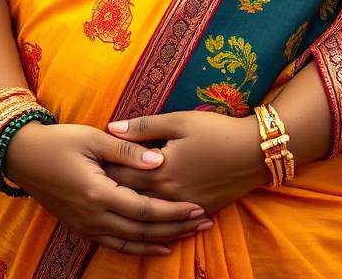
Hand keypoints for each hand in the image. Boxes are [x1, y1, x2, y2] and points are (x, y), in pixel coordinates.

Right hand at [2, 121, 211, 256]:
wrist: (22, 157)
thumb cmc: (59, 141)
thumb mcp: (93, 138)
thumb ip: (127, 151)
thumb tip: (160, 160)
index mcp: (98, 193)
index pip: (144, 209)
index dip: (173, 211)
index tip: (197, 207)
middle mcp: (93, 216)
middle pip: (142, 230)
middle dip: (176, 228)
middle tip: (203, 223)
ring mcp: (86, 225)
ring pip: (131, 241)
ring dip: (162, 240)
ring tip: (188, 236)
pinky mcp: (81, 227)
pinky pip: (115, 244)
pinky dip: (139, 247)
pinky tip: (156, 246)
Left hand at [104, 111, 266, 216]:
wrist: (256, 152)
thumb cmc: (217, 131)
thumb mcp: (180, 121)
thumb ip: (143, 127)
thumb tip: (111, 127)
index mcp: (160, 172)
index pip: (119, 176)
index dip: (100, 171)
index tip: (86, 166)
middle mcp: (168, 196)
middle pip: (130, 197)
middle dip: (110, 191)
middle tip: (89, 184)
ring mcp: (184, 208)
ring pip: (148, 214)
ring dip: (130, 207)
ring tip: (111, 200)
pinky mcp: (199, 211)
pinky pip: (170, 221)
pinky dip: (155, 217)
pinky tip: (143, 214)